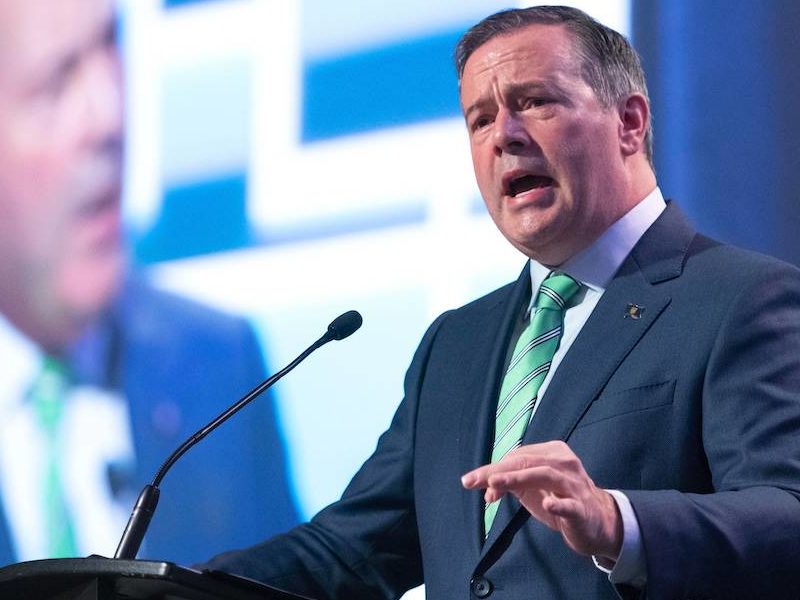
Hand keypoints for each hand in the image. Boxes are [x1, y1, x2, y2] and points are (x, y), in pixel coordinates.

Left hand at [461, 441, 621, 559]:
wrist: (597, 523)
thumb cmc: (560, 498)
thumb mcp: (532, 488)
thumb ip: (509, 484)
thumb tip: (486, 489)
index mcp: (552, 453)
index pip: (517, 457)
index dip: (494, 470)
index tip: (473, 483)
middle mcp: (564, 463)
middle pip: (527, 462)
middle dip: (497, 471)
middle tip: (473, 481)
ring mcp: (575, 485)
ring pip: (545, 475)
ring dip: (518, 479)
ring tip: (496, 483)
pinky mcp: (582, 509)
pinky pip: (571, 505)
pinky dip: (559, 504)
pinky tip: (549, 504)